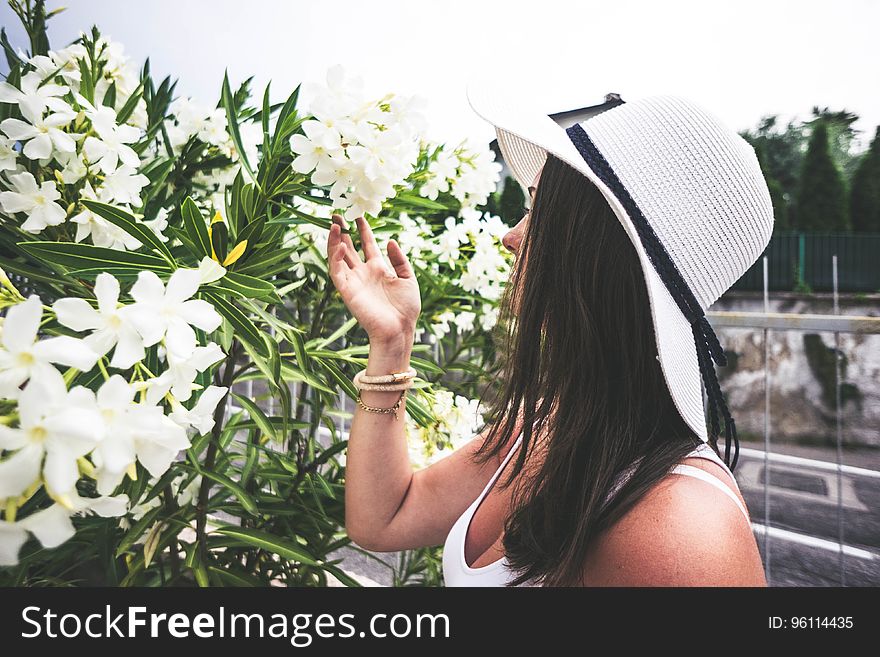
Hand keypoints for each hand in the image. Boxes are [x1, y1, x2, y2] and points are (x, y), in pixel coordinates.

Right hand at [326, 213, 420, 345]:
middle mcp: (364, 273)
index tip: (359, 215)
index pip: (367, 245)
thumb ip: (399, 260)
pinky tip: (339, 244)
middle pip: (349, 247)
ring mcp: (354, 281)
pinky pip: (337, 271)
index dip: (363, 230)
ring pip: (338, 257)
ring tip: (334, 224)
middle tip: (336, 214)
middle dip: (342, 231)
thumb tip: (390, 241)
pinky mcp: (347, 290)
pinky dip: (335, 257)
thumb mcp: (408, 279)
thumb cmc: (406, 309)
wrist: (399, 329)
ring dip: (334, 241)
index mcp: (379, 269)